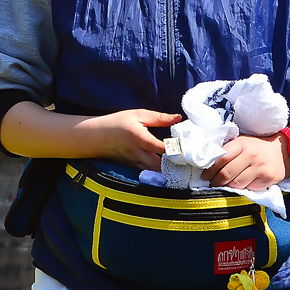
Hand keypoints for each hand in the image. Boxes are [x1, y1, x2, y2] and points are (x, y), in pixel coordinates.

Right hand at [0, 102, 180, 171]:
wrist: (93, 137)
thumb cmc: (116, 122)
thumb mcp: (137, 114)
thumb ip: (158, 117)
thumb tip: (178, 119)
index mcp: (141, 138)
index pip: (164, 148)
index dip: (180, 151)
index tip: (195, 150)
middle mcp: (139, 154)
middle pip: (163, 167)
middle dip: (179, 168)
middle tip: (196, 166)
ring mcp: (135, 164)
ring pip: (157, 173)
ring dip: (172, 173)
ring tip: (189, 171)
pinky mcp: (133, 169)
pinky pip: (150, 174)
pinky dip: (161, 174)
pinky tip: (173, 173)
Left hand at [202, 133, 289, 190]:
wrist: (285, 150)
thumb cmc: (258, 146)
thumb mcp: (243, 142)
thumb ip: (229, 150)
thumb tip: (209, 162)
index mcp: (241, 144)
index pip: (220, 158)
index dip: (210, 169)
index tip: (204, 176)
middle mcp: (250, 155)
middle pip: (227, 173)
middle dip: (216, 181)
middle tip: (211, 184)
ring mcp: (260, 168)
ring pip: (237, 183)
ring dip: (227, 187)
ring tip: (223, 187)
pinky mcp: (268, 179)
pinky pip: (249, 189)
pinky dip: (242, 189)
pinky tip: (240, 187)